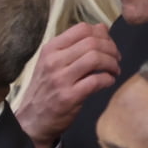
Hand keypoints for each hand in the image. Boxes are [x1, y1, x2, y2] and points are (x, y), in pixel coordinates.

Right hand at [16, 22, 120, 147]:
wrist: (32, 119)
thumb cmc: (46, 89)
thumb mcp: (54, 62)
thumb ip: (76, 45)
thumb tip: (101, 27)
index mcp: (50, 49)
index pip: (82, 28)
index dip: (102, 35)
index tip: (107, 46)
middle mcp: (53, 61)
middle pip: (92, 42)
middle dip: (111, 49)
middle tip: (116, 60)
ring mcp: (60, 79)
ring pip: (96, 58)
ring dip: (112, 64)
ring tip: (114, 71)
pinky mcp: (69, 96)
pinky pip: (97, 80)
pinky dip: (109, 79)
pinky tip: (108, 82)